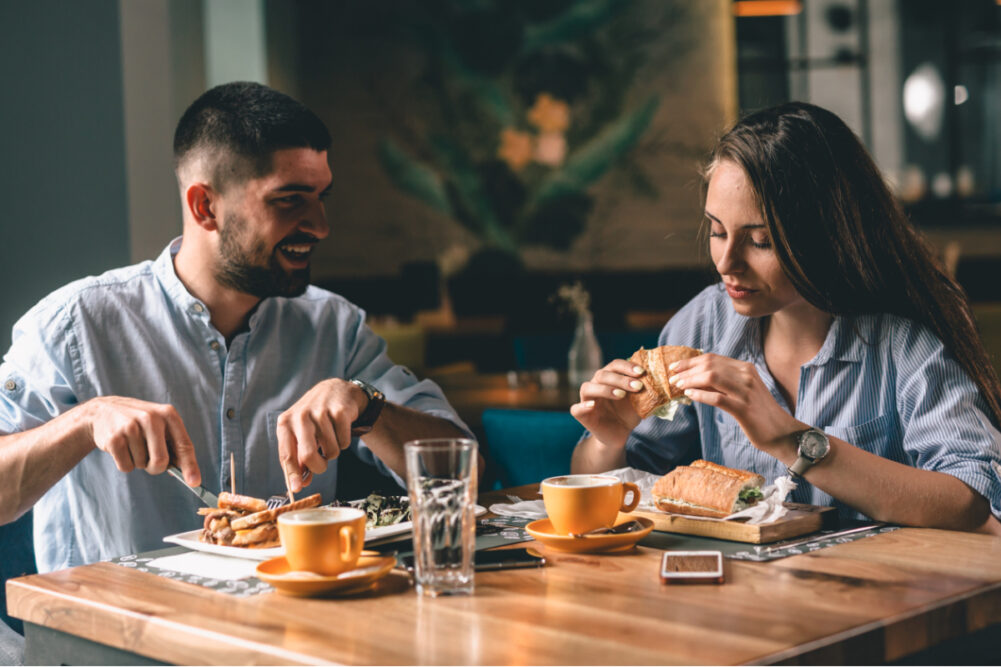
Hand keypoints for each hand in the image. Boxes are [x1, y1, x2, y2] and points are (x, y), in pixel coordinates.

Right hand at [84, 396, 199, 485]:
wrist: (103, 411)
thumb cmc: (139, 422)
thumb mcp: (160, 424)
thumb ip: (174, 444)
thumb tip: (188, 473)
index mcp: (168, 414)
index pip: (184, 445)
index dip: (190, 466)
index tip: (194, 482)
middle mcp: (151, 418)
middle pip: (161, 460)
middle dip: (156, 468)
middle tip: (149, 461)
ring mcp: (131, 427)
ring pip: (142, 465)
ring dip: (138, 462)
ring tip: (132, 445)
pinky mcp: (114, 439)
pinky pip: (126, 467)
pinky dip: (125, 464)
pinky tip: (122, 448)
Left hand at [276, 378, 366, 491]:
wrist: (336, 391)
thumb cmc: (314, 418)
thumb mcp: (300, 434)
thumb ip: (299, 459)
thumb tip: (300, 484)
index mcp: (285, 423)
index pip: (286, 454)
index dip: (292, 474)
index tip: (297, 488)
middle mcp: (301, 416)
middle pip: (308, 455)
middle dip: (318, 467)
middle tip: (322, 465)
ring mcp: (320, 412)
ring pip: (331, 451)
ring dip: (334, 451)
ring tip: (331, 438)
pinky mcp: (340, 411)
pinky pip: (344, 442)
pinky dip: (344, 442)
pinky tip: (340, 429)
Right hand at [570, 359, 647, 448]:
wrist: (620, 434)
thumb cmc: (628, 414)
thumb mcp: (640, 401)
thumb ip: (646, 390)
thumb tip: (661, 380)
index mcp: (609, 378)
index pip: (614, 365)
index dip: (627, 366)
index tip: (642, 372)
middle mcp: (596, 385)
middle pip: (602, 375)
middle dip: (620, 379)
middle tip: (637, 386)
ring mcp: (587, 399)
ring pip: (587, 387)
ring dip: (604, 389)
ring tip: (621, 395)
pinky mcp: (582, 415)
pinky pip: (576, 408)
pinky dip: (582, 406)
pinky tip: (592, 406)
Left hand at [666, 353, 799, 454]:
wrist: (781, 431)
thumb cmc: (758, 412)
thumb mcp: (741, 391)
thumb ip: (722, 383)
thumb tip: (693, 379)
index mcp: (745, 368)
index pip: (712, 358)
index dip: (691, 361)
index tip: (675, 366)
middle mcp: (746, 376)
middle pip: (709, 365)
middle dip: (687, 370)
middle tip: (672, 378)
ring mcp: (746, 391)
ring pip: (711, 378)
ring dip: (690, 380)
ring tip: (678, 386)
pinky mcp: (744, 409)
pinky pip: (717, 398)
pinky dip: (700, 395)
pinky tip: (690, 395)